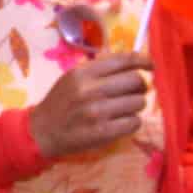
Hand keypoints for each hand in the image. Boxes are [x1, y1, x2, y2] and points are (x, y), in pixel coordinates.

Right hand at [25, 51, 151, 158]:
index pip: (124, 60)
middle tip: (133, 92)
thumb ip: (100, 68)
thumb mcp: (73, 77)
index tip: (150, 66)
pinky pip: (134, 122)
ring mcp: (97, 112)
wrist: (42, 131)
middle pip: (137, 80)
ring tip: (122, 110)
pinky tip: (119, 123)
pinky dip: (131, 122)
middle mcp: (91, 90)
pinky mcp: (103, 132)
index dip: (143, 60)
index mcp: (83, 72)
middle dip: (140, 86)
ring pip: (139, 102)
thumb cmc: (61, 102)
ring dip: (135, 106)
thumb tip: (134, 62)